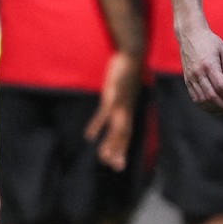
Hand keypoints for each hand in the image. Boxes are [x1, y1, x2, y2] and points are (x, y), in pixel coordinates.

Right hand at [85, 52, 140, 169]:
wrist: (132, 55)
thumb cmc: (127, 71)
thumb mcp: (124, 88)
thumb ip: (121, 97)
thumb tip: (117, 102)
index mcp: (128, 109)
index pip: (127, 133)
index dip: (123, 147)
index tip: (119, 163)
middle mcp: (126, 109)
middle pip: (123, 134)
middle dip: (119, 151)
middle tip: (116, 168)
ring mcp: (120, 103)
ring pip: (116, 128)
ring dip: (111, 143)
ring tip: (104, 157)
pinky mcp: (113, 95)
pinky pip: (104, 114)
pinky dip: (97, 125)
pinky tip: (89, 136)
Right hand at [180, 24, 222, 114]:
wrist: (190, 34)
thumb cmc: (209, 41)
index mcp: (209, 65)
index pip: (221, 87)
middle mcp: (198, 73)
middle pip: (212, 97)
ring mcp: (190, 78)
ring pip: (202, 100)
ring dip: (216, 109)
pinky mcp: (187, 80)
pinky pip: (195, 98)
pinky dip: (205, 106)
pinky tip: (214, 108)